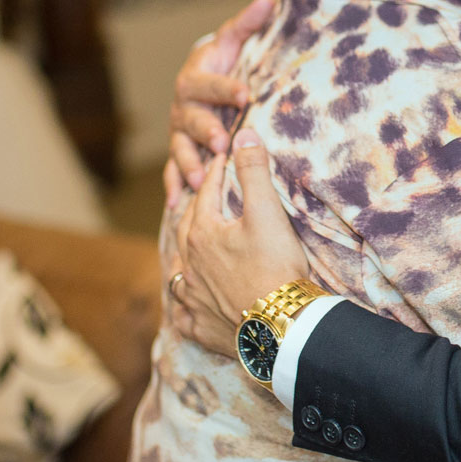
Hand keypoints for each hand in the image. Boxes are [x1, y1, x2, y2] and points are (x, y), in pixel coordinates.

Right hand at [165, 0, 275, 204]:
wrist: (203, 84)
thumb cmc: (224, 62)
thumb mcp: (233, 42)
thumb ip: (247, 23)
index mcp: (195, 78)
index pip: (210, 83)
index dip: (226, 87)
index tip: (246, 94)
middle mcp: (183, 107)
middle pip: (191, 120)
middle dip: (206, 131)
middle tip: (221, 142)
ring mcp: (180, 133)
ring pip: (180, 149)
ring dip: (189, 164)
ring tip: (200, 179)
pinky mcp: (180, 153)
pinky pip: (174, 173)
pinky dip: (175, 188)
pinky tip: (179, 205)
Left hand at [169, 129, 316, 360]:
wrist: (279, 327)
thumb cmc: (275, 267)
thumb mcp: (267, 212)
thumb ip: (254, 171)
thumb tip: (244, 134)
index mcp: (202, 234)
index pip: (207, 194)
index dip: (216, 172)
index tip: (223, 157)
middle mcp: (189, 265)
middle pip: (188, 229)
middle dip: (197, 207)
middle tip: (204, 195)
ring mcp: (192, 298)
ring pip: (181, 271)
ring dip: (185, 256)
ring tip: (191, 248)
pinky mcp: (200, 326)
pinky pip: (185, 313)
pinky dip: (186, 304)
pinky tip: (188, 304)